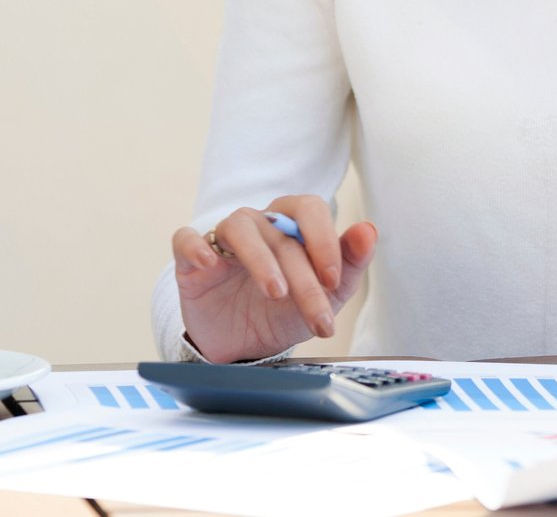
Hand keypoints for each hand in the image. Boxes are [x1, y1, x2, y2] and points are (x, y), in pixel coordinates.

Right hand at [171, 195, 377, 363]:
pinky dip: (196, 245)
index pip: (309, 209)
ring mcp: (223, 239)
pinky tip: (210, 264)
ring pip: (239, 227)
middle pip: (281, 233)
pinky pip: (187, 238)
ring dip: (261, 259)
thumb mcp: (326, 296)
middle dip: (304, 277)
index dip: (323, 240)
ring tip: (276, 292)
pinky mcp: (192, 260)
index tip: (333, 280)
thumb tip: (369, 230)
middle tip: (317, 315)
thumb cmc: (284, 313)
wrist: (244, 348)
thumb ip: (350, 263)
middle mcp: (257, 224)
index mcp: (290, 225)